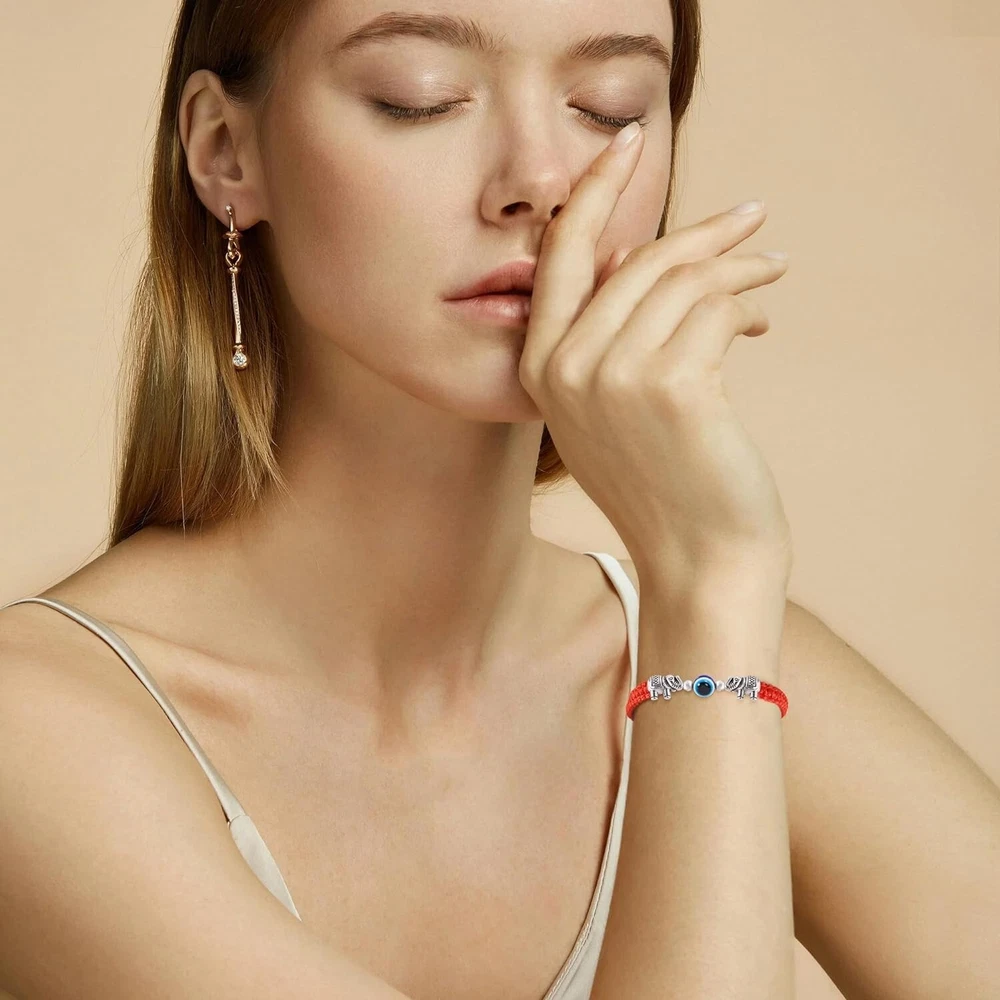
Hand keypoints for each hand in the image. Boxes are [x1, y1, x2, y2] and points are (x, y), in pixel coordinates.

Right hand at [519, 123, 793, 589]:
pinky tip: (761, 323)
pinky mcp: (670, 387)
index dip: (593, 191)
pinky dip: (747, 305)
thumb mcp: (609, 408)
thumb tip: (650, 258)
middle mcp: (565, 367)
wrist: (698, 559)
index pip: (561, 255)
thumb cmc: (663, 482)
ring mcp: (612, 377)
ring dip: (738, 267)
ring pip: (683, 279)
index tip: (626, 143)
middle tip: (752, 218)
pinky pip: (715, 308)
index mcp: (540, 368)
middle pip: (637, 258)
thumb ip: (607, 337)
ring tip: (770, 272)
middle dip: (703, 231)